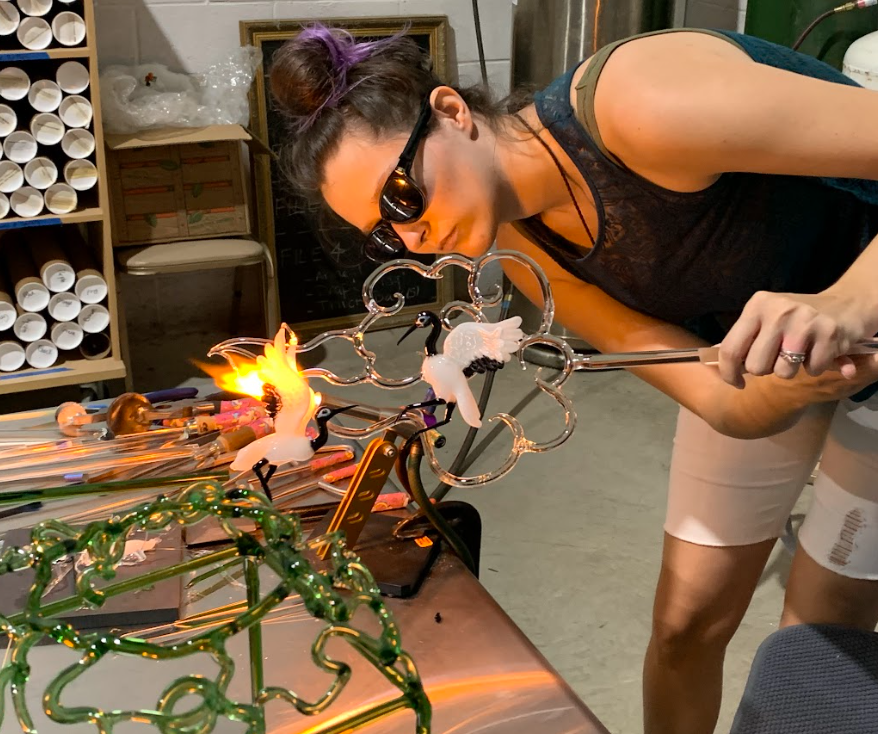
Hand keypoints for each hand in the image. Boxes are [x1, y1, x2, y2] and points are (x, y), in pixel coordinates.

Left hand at [717, 289, 874, 387]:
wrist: (848, 303)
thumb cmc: (798, 317)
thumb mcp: (767, 318)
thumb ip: (746, 339)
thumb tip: (717, 365)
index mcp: (757, 306)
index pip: (730, 348)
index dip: (729, 373)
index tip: (736, 382)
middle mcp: (778, 311)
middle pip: (755, 366)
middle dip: (765, 370)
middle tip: (778, 359)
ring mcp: (804, 321)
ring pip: (782, 372)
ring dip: (792, 370)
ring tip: (800, 352)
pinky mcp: (829, 333)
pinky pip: (811, 370)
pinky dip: (816, 367)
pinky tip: (820, 351)